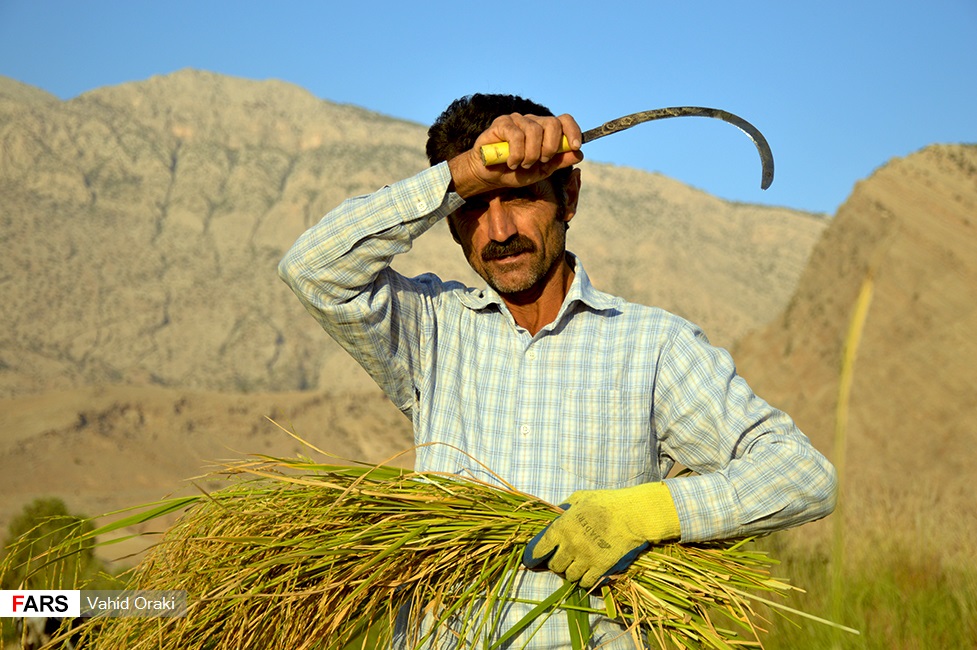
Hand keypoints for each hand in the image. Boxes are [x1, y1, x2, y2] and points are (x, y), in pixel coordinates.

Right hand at [448, 113, 583, 198]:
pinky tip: (511, 162)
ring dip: (530, 155)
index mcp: (544, 130)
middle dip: (550, 147)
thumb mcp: (542, 171)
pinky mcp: (501, 123)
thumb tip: (579, 154)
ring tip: (522, 165)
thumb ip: (559, 162)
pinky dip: (516, 154)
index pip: (564, 120)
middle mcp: (532, 121)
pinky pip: (516, 135)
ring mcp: (517, 120)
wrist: (490, 176)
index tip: (575, 146)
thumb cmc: (515, 172)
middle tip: (541, 161)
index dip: (573, 130)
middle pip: (552, 123)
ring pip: (534, 131)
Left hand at [522, 482, 680, 588]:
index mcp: (562, 527)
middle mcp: (571, 546)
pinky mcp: (601, 568)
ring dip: (571, 572)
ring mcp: (586, 558)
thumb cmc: (606, 502)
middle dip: (556, 563)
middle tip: (562, 559)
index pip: (540, 549)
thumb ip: (564, 509)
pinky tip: (587, 573)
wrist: (633, 514)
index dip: (535, 556)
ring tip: (576, 566)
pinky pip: (586, 582)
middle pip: (555, 566)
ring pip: (569, 576)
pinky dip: (584, 580)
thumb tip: (555, 516)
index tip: (534, 559)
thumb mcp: (580, 498)